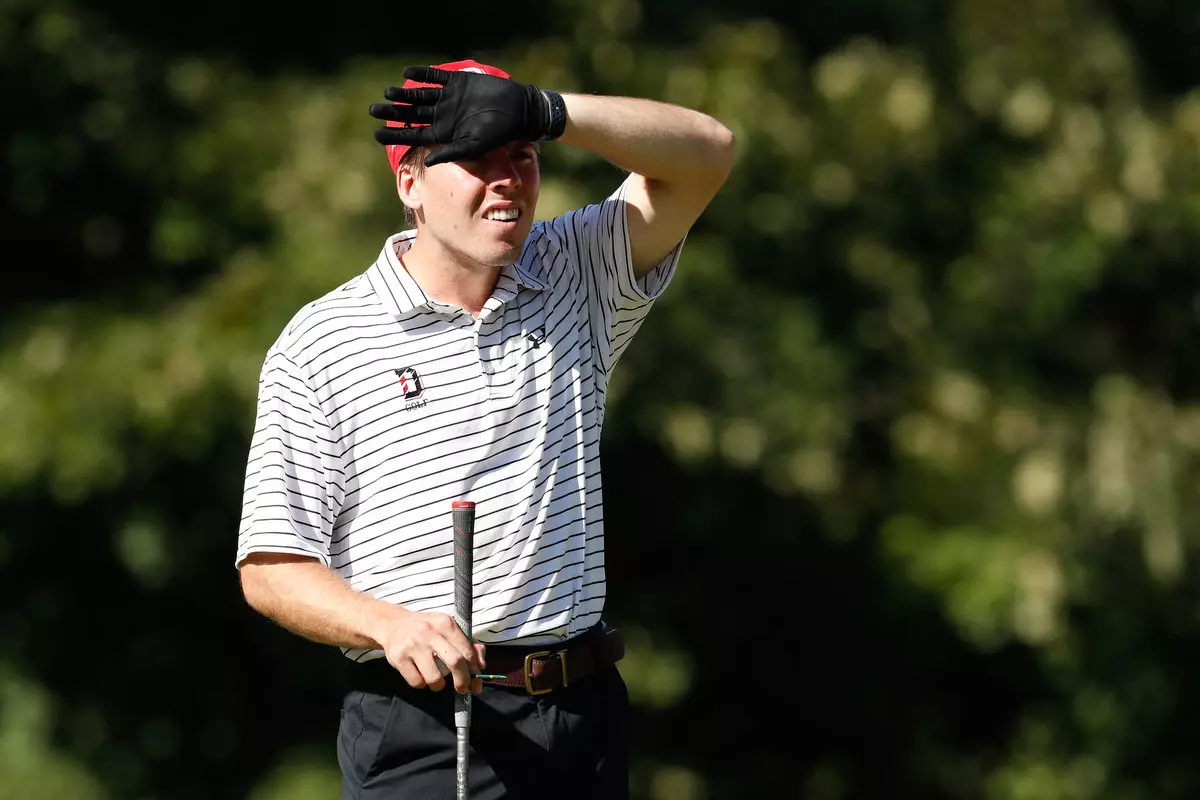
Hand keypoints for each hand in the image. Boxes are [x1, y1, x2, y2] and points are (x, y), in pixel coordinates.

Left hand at [370, 65, 551, 166]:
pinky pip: (435, 77)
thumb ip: (450, 153)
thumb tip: (427, 163)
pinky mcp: (457, 82)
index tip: (377, 134)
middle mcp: (443, 116)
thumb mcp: (474, 146)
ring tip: (387, 93)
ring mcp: (449, 98)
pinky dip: (422, 74)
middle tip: (373, 110)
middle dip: (393, 113)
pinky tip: (406, 73)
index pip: (414, 135)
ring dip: (404, 94)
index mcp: (444, 133)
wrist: (519, 111)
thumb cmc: (499, 134)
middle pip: (412, 114)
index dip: (396, 134)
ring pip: (420, 95)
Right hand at [378, 610, 486, 693]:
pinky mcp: (399, 658)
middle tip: (462, 688)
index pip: (467, 651)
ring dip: (439, 685)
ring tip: (436, 679)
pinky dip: (422, 684)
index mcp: (445, 623)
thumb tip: (481, 666)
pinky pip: (417, 682)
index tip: (475, 680)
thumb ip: (468, 644)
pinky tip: (421, 675)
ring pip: (435, 678)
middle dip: (462, 681)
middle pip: (455, 662)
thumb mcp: (447, 628)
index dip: (474, 670)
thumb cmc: (427, 629)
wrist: (393, 624)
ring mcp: (413, 645)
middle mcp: (429, 632)